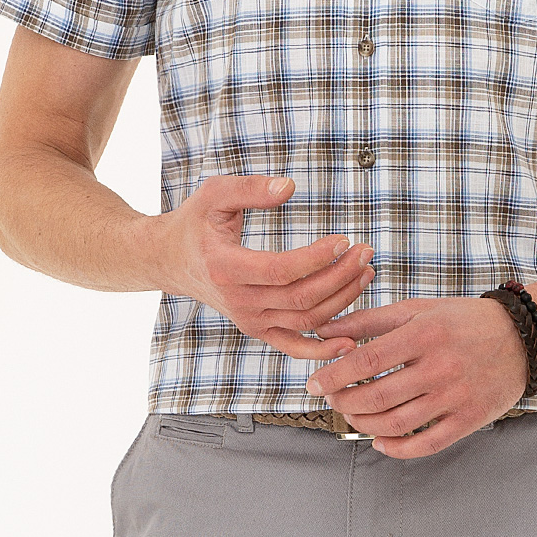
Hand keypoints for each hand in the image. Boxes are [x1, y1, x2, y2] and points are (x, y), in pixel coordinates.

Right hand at [152, 175, 373, 359]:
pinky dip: (323, 349)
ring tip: (365, 272)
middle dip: (341, 276)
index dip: (318, 258)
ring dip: (342, 299)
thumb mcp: (214, 195)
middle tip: (365, 252)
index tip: (343, 239)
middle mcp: (238, 301)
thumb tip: (290, 187)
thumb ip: (250, 189)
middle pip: (301, 298)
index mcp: (225, 268)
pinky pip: (294, 346)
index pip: (282, 271)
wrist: (171, 261)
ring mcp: (249, 321)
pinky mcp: (258, 330)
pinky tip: (351, 341)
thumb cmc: (195, 223)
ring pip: (306, 320)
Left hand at [305, 295, 528, 456]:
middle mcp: (440, 367)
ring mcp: (455, 397)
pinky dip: (396, 449)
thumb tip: (326, 332)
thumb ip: (371, 320)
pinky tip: (380, 441)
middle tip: (332, 399)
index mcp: (425, 334)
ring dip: (364, 424)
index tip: (314, 383)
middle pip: (377, 396)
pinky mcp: (469, 420)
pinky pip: (425, 445)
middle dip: (344, 401)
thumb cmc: (465, 321)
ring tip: (353, 414)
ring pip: (396, 424)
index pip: (367, 360)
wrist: (524, 338)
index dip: (334, 375)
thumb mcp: (419, 309)